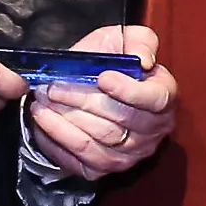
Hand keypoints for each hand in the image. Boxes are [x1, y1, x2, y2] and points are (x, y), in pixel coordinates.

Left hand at [27, 24, 176, 181]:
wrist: (95, 80)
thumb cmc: (113, 59)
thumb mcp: (127, 38)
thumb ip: (140, 41)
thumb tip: (144, 60)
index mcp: (164, 95)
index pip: (155, 99)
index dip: (129, 91)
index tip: (102, 77)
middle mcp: (153, 130)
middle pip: (118, 122)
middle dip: (81, 102)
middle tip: (53, 87)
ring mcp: (130, 153)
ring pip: (98, 144)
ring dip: (64, 124)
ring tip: (41, 104)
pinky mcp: (106, 168)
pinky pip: (82, 163)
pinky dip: (59, 144)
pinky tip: (43, 124)